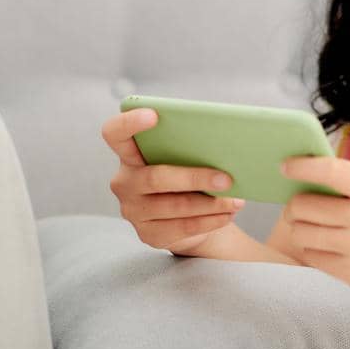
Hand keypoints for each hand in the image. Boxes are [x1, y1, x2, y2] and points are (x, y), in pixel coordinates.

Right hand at [102, 107, 245, 254]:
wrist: (189, 219)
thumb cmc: (188, 177)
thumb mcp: (186, 158)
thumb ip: (191, 147)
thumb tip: (224, 142)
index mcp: (130, 154)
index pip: (114, 134)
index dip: (129, 123)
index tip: (154, 115)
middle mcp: (125, 182)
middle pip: (155, 177)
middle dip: (194, 177)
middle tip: (227, 178)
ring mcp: (133, 210)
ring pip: (173, 206)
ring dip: (209, 203)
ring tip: (235, 199)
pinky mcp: (148, 234)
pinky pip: (181, 227)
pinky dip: (208, 220)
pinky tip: (227, 213)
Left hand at [279, 154, 349, 312]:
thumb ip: (347, 189)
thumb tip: (298, 179)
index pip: (333, 171)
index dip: (303, 167)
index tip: (285, 166)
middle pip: (303, 205)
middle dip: (294, 207)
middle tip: (300, 209)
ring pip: (301, 233)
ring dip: (300, 231)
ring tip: (315, 230)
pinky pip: (311, 257)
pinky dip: (312, 252)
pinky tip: (328, 249)